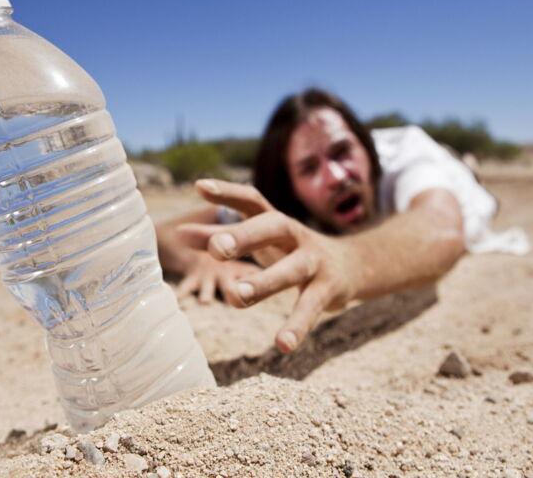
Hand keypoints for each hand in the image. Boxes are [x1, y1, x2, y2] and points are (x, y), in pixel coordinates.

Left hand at [179, 179, 360, 352]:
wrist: (351, 265)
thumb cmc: (291, 250)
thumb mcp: (259, 241)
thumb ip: (221, 237)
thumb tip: (181, 234)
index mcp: (276, 221)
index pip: (252, 199)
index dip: (227, 192)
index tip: (199, 187)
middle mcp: (296, 235)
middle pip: (273, 227)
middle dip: (245, 236)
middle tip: (215, 249)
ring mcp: (315, 262)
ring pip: (291, 270)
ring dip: (264, 282)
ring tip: (235, 297)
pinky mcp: (329, 289)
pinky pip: (311, 308)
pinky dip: (297, 326)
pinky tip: (281, 345)